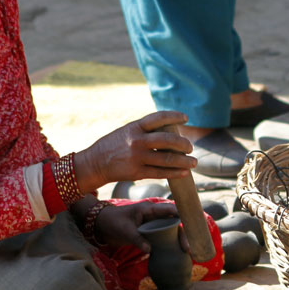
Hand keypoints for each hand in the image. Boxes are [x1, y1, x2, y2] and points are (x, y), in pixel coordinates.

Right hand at [74, 111, 196, 193]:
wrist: (94, 163)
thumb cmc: (114, 145)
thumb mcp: (127, 131)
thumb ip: (145, 130)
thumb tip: (170, 132)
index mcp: (135, 127)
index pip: (159, 117)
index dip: (174, 116)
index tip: (186, 118)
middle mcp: (137, 141)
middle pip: (167, 140)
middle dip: (183, 144)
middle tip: (191, 147)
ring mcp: (137, 157)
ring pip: (167, 159)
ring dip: (184, 161)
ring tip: (193, 162)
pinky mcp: (137, 172)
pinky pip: (160, 173)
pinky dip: (175, 173)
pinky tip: (184, 173)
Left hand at [94, 200, 178, 250]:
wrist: (101, 225)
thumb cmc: (113, 221)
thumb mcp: (125, 230)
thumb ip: (137, 238)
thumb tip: (150, 250)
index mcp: (149, 209)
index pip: (170, 210)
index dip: (182, 216)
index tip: (191, 225)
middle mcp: (154, 216)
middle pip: (173, 221)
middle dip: (182, 232)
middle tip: (186, 247)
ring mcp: (152, 224)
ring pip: (170, 230)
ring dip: (177, 239)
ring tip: (185, 251)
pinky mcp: (149, 233)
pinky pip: (162, 237)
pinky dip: (169, 244)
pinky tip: (175, 253)